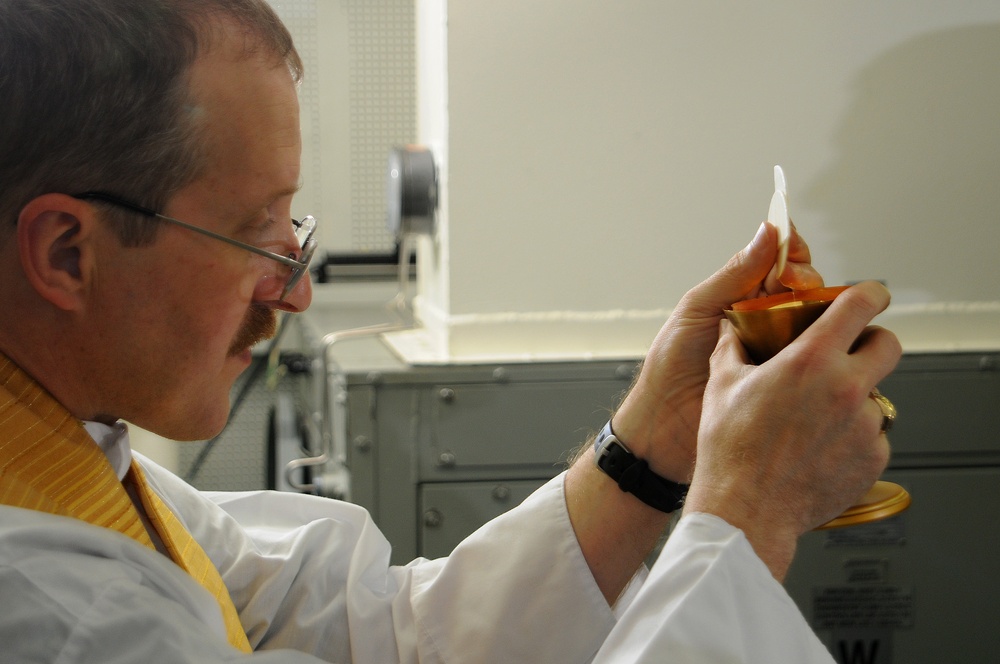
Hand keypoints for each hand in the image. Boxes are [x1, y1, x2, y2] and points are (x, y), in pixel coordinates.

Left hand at [612, 222, 820, 482]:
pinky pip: (815, 361)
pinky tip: (827, 346)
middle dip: (808, 279)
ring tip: (810, 314)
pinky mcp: (788, 381)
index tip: (791, 255)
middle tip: (796, 285)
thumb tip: (768, 232)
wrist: (664, 426)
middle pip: (805, 288)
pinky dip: (824, 350)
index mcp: (740, 297)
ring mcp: (779, 351)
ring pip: (817, 322)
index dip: (790, 252)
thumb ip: (734, 274)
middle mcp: (765, 320)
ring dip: (822, 312)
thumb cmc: (669, 367)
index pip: (777, 261)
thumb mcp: (697, 310)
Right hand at [683, 280, 901, 579]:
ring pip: (877, 396)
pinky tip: (820, 448)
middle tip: (849, 355)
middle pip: (888, 346)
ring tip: (818, 418)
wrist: (745, 510)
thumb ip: (733, 347)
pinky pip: (873, 436)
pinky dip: (853, 437)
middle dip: (872, 343)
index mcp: (810, 360)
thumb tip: (732, 327)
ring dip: (855, 398)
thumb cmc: (730, 450)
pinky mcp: (872, 458)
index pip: (861, 305)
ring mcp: (864, 426)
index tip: (871, 295)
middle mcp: (846, 388)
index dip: (870, 293)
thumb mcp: (721, 385)